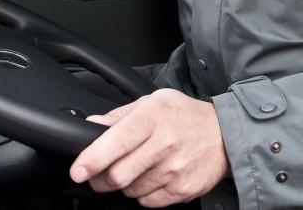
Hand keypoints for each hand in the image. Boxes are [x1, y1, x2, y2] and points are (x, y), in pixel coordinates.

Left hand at [70, 89, 231, 206]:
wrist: (224, 136)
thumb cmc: (185, 116)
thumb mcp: (154, 102)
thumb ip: (121, 115)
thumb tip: (93, 125)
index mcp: (154, 116)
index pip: (116, 141)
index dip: (92, 159)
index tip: (78, 170)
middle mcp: (165, 143)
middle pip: (118, 174)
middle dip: (100, 179)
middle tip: (98, 175)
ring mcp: (174, 169)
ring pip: (130, 190)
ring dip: (123, 185)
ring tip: (134, 170)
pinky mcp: (182, 189)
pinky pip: (148, 201)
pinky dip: (142, 194)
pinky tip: (151, 177)